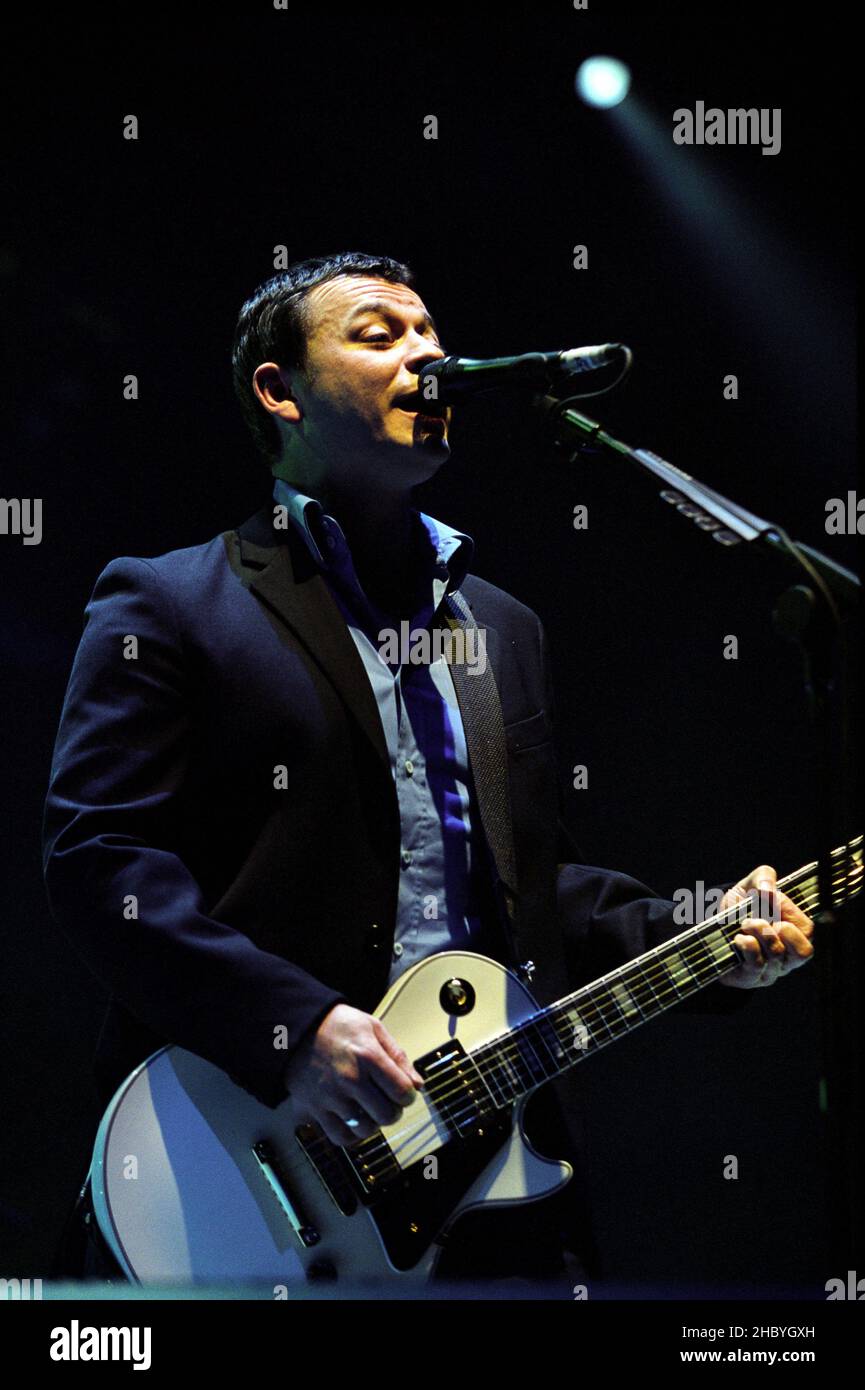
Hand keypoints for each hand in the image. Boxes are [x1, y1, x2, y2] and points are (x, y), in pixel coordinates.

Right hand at [283, 1003, 423, 1144]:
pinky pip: (340, 1136)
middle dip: (393, 1110)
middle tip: (388, 1101)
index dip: (408, 1095)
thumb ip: (398, 1056)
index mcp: (367, 1056)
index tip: (403, 1091)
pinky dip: (351, 1134)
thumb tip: (417, 1084)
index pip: (402, 1091)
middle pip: (387, 1115)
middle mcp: (350, 1079)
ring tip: (369, 1109)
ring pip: (365, 1129)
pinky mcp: (315, 1108)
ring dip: (373, 1123)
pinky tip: (353, 1119)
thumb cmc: (337, 1025)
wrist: (298, 1028)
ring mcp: (331, 1096)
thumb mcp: (373, 1028)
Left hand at [717, 864, 813, 987]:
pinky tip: (737, 938)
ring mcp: (770, 970)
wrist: (711, 923)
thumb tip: (769, 891)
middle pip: (803, 952)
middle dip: (780, 928)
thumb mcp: (751, 884)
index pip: (808, 931)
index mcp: (795, 935)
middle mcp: (787, 957)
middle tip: (756, 919)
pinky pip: (757, 966)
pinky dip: (748, 947)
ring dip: (759, 932)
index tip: (769, 903)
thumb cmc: (740, 905)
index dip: (790, 915)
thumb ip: (764, 877)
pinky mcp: (750, 978)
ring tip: (744, 924)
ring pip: (776, 956)